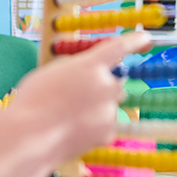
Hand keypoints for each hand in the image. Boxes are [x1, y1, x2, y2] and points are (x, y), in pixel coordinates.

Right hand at [11, 32, 151, 157]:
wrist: (30, 138)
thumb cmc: (33, 102)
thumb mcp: (53, 72)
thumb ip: (77, 67)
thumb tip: (90, 71)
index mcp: (91, 65)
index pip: (119, 47)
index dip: (134, 41)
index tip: (145, 38)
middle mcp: (107, 85)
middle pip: (114, 82)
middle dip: (101, 87)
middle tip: (77, 97)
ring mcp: (111, 109)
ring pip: (108, 105)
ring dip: (95, 108)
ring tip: (67, 116)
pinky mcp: (110, 130)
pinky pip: (104, 125)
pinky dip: (92, 127)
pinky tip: (72, 130)